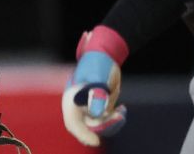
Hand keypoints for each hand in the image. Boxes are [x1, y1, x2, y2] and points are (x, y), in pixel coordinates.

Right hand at [62, 25, 128, 145]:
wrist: (106, 53)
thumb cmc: (97, 62)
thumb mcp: (97, 76)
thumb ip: (97, 94)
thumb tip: (98, 113)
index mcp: (72, 97)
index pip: (73, 122)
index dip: (82, 134)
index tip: (96, 141)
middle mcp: (79, 104)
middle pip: (88, 126)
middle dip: (104, 125)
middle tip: (118, 118)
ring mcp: (89, 106)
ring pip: (99, 123)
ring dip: (111, 122)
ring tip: (121, 113)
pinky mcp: (98, 105)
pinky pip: (106, 118)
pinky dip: (115, 118)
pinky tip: (122, 111)